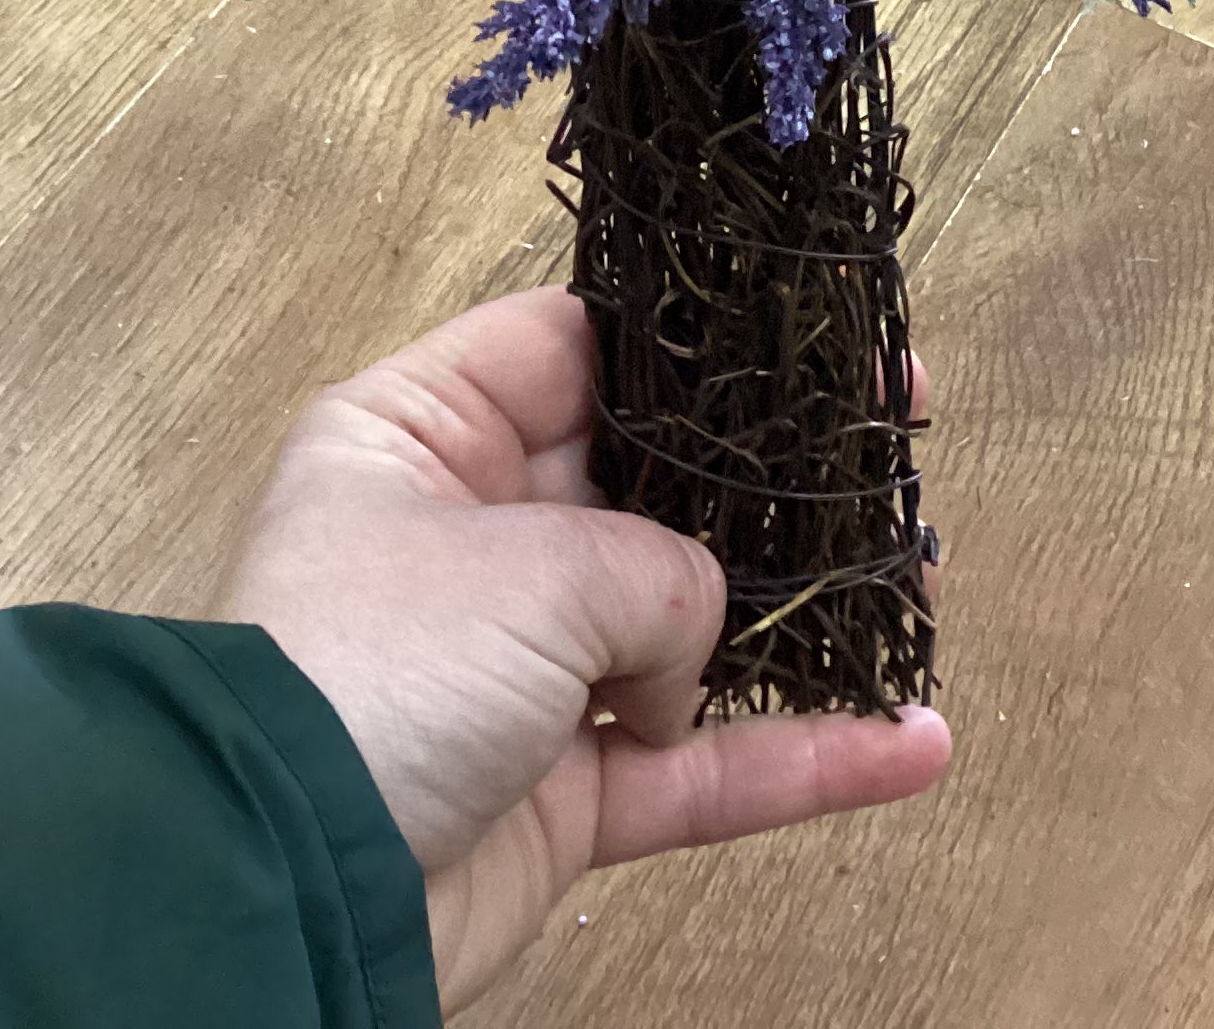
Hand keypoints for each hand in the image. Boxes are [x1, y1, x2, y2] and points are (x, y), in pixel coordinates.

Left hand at [222, 288, 951, 1012]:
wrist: (293, 883)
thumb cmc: (381, 668)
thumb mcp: (538, 566)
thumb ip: (659, 571)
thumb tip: (692, 634)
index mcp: (423, 435)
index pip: (574, 349)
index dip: (695, 340)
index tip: (809, 328)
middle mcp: (471, 537)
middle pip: (652, 481)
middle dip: (773, 471)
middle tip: (897, 431)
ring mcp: (520, 669)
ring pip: (691, 625)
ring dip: (804, 611)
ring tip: (920, 579)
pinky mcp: (560, 791)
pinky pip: (700, 765)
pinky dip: (802, 758)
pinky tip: (910, 741)